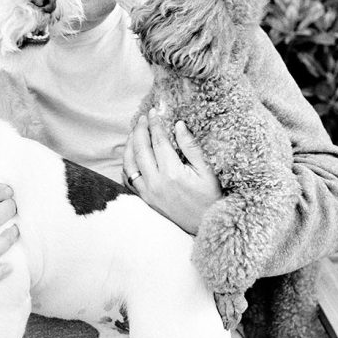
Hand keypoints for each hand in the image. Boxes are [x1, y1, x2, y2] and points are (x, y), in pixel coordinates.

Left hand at [123, 108, 221, 233]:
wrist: (205, 225)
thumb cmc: (210, 197)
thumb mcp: (207, 170)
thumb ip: (191, 146)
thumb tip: (178, 125)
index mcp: (172, 173)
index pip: (158, 141)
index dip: (155, 124)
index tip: (154, 112)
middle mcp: (156, 182)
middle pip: (140, 149)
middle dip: (140, 130)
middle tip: (143, 118)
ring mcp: (148, 193)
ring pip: (129, 163)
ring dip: (129, 145)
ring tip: (135, 132)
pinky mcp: (145, 200)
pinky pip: (128, 179)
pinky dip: (126, 164)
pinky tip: (131, 155)